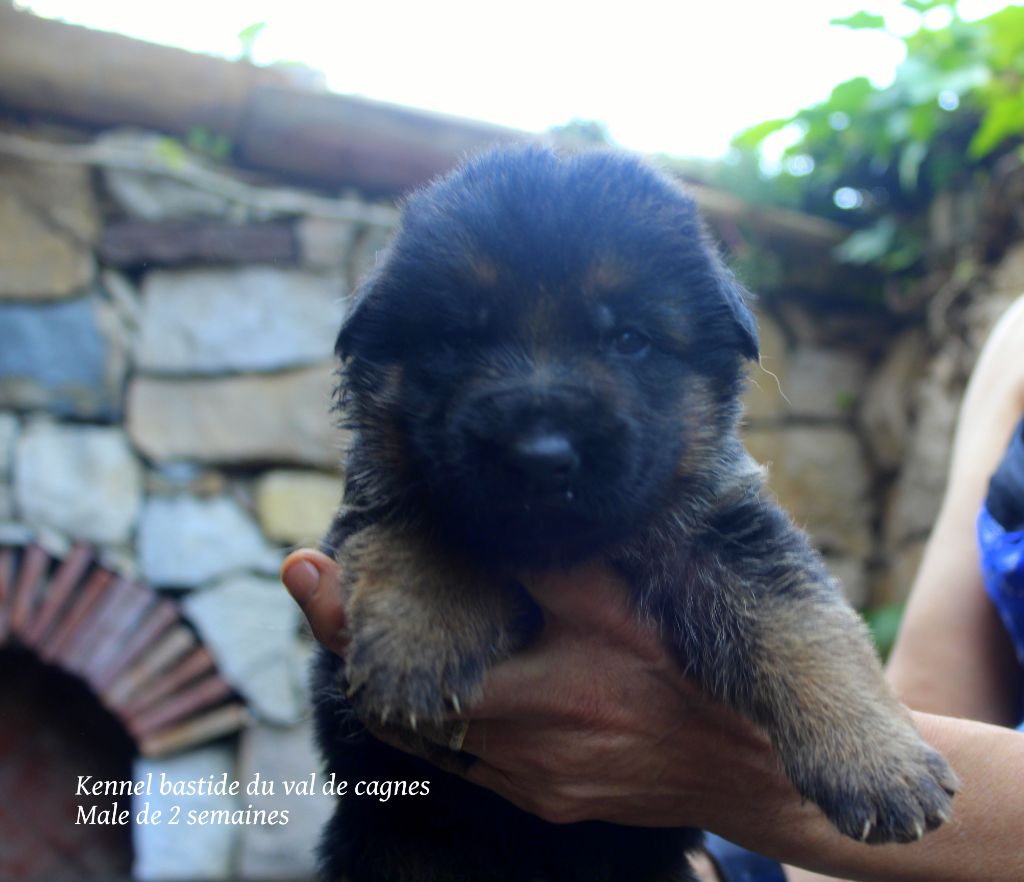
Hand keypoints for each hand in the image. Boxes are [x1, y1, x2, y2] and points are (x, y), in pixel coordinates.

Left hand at [280, 549, 775, 830]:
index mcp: (541, 700)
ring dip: (402, 683)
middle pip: (401, 710)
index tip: (300, 566)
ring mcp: (532, 783)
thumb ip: (558, 563)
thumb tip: (495, 513)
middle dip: (360, 652)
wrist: (757, 775)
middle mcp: (524, 753)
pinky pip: (470, 761)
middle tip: (335, 596)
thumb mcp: (632, 607)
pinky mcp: (547, 798)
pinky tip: (460, 676)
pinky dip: (446, 715)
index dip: (340, 621)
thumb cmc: (700, 682)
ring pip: (431, 737)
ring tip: (388, 629)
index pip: (406, 668)